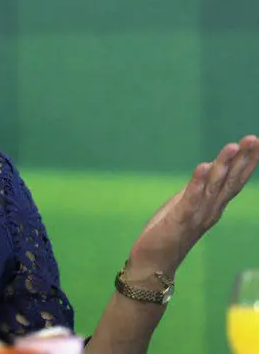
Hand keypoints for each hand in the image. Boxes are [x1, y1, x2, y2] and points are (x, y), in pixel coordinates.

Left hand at [128, 135, 257, 277]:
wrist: (154, 263)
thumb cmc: (169, 233)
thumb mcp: (185, 205)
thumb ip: (199, 188)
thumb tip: (209, 166)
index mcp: (212, 206)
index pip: (233, 181)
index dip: (246, 162)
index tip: (255, 142)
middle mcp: (210, 210)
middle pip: (230, 181)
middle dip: (242, 160)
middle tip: (253, 139)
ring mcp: (197, 215)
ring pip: (214, 187)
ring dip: (223, 166)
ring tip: (232, 146)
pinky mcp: (180, 220)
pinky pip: (191, 199)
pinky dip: (197, 183)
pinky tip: (202, 167)